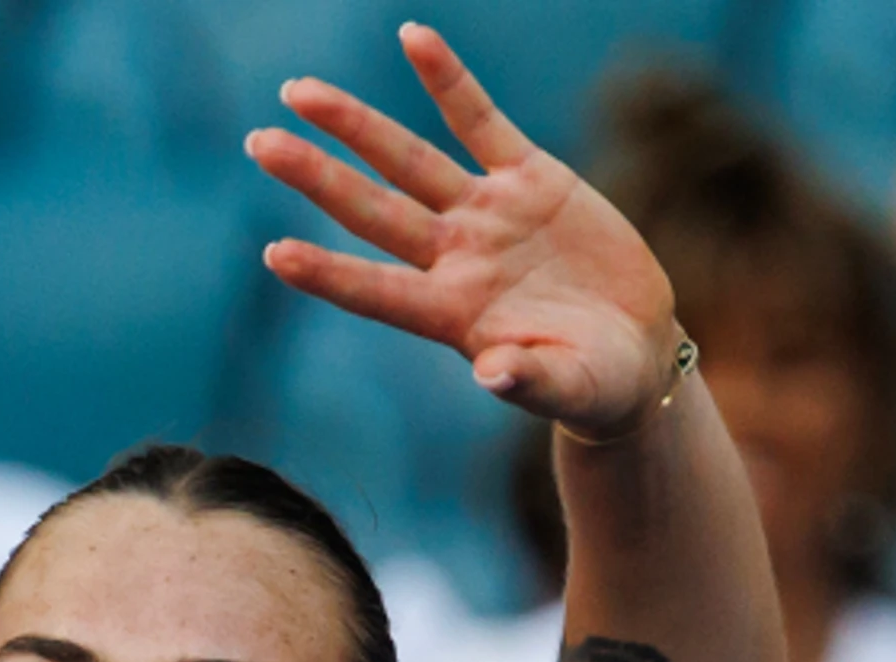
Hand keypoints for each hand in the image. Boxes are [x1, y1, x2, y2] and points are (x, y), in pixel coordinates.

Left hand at [246, 25, 682, 441]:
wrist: (636, 347)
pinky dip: (447, 80)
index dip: (329, 274)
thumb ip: (532, 383)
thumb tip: (494, 375)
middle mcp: (456, 258)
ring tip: (297, 92)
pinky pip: (479, 120)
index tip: (274, 255)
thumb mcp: (574, 389)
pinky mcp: (528, 179)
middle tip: (259, 144)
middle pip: (373, 211)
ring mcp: (486, 214)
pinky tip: (413, 37)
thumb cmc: (598, 384)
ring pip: (408, 160)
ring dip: (354, 125)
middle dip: (317, 177)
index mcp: (455, 316)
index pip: (378, 291)